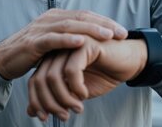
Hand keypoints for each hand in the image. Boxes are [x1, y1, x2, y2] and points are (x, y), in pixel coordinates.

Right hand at [0, 9, 127, 79]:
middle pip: (82, 17)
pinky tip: (82, 42)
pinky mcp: (33, 42)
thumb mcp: (54, 41)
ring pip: (71, 26)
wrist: (4, 59)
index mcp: (57, 16)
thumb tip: (93, 39)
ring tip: (108, 36)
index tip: (123, 31)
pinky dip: (68, 40)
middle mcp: (50, 18)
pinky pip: (53, 39)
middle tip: (122, 33)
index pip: (86, 15)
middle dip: (104, 25)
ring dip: (91, 30)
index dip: (106, 21)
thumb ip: (70, 37)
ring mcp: (41, 29)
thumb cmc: (32, 52)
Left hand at [26, 37, 146, 120]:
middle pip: (40, 80)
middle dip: (49, 103)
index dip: (37, 102)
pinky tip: (84, 94)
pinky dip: (76, 88)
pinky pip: (71, 70)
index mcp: (53, 59)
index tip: (44, 117)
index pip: (34, 81)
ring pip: (53, 76)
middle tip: (64, 116)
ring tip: (77, 108)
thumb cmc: (103, 74)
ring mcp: (69, 45)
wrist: (129, 61)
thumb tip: (33, 112)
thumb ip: (55, 98)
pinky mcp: (83, 44)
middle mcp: (58, 50)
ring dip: (63, 99)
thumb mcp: (75, 92)